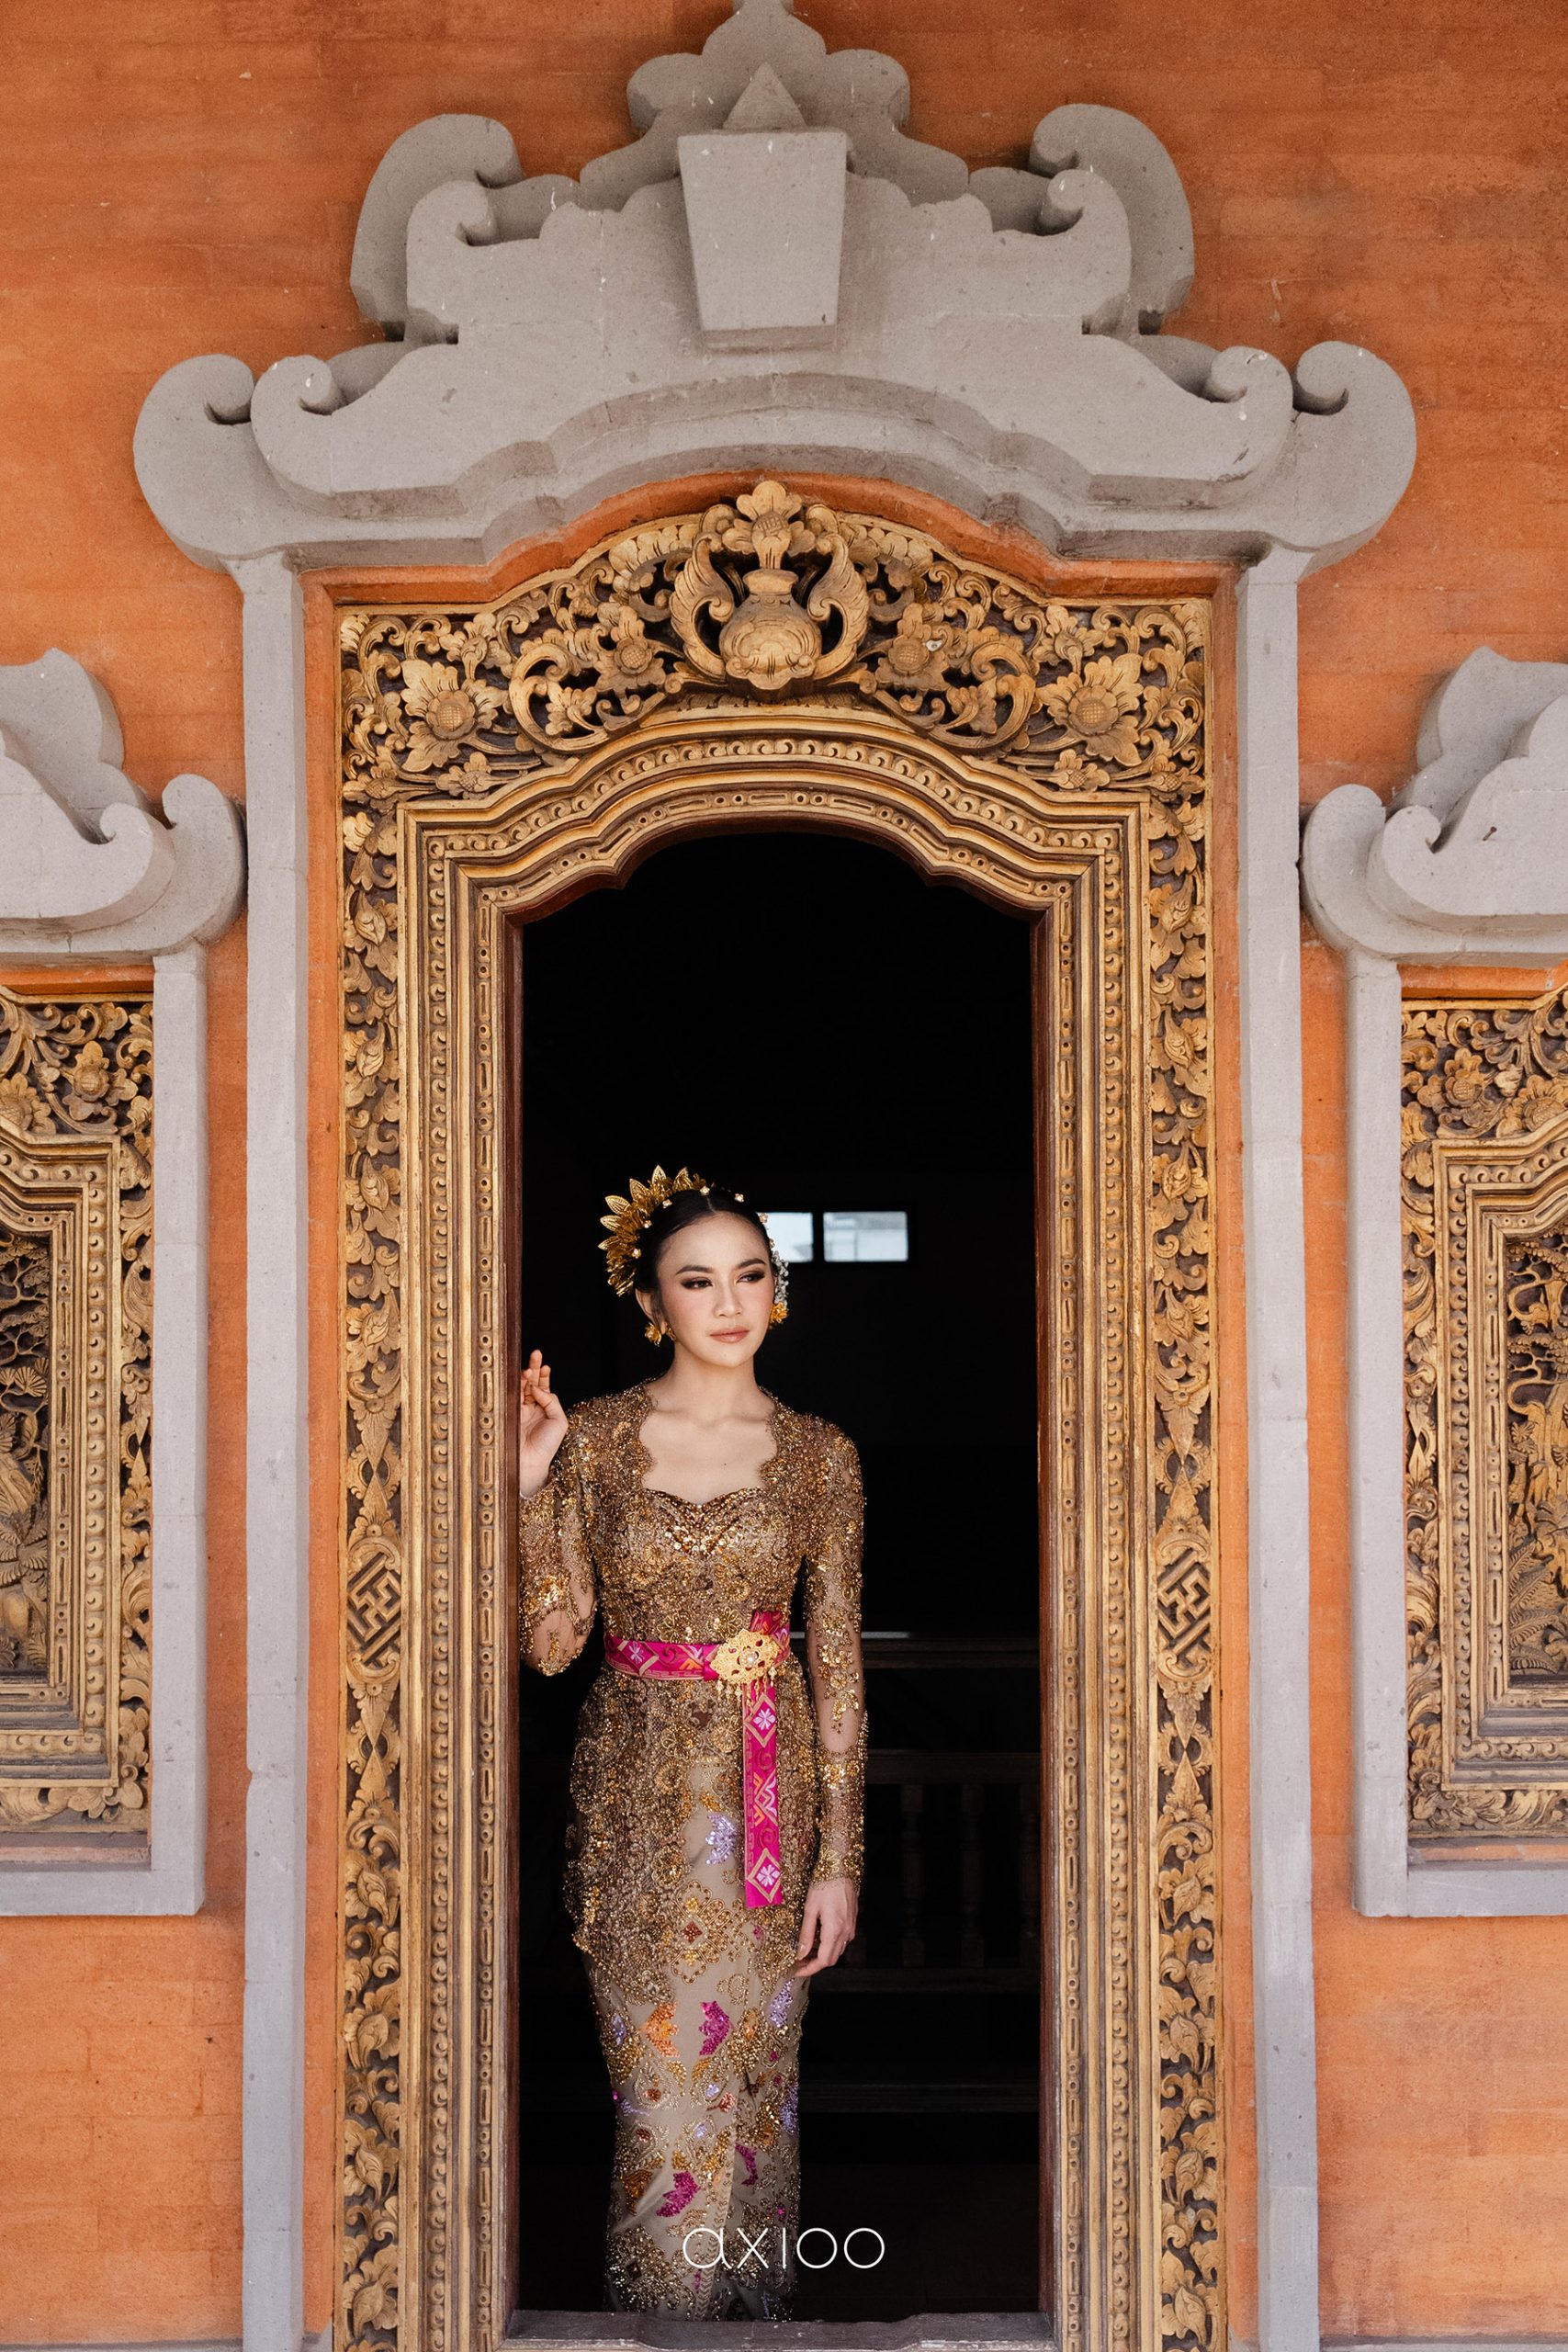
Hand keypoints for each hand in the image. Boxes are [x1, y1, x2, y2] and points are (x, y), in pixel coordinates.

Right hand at [518, 1347, 568, 1496]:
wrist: (529, 1462)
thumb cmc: (547, 1446)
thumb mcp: (560, 1421)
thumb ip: (551, 1401)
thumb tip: (538, 1388)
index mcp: (545, 1410)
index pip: (543, 1388)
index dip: (544, 1376)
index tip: (545, 1365)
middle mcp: (531, 1408)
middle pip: (532, 1383)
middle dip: (534, 1368)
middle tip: (536, 1353)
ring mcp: (518, 1410)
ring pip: (521, 1387)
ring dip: (526, 1375)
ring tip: (531, 1367)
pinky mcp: (508, 1413)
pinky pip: (512, 1395)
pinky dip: (518, 1386)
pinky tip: (524, 1379)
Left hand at [794, 1875, 857, 1975]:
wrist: (841, 1868)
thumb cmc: (824, 1884)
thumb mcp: (810, 1909)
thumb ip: (806, 1934)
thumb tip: (801, 1953)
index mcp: (834, 1930)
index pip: (823, 1961)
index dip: (809, 1969)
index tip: (796, 1970)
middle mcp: (846, 1932)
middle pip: (831, 1959)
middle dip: (814, 1964)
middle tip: (798, 1962)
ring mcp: (851, 1927)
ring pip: (837, 1950)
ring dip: (822, 1955)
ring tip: (805, 1951)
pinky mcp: (852, 1921)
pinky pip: (842, 1941)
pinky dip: (829, 1945)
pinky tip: (818, 1939)